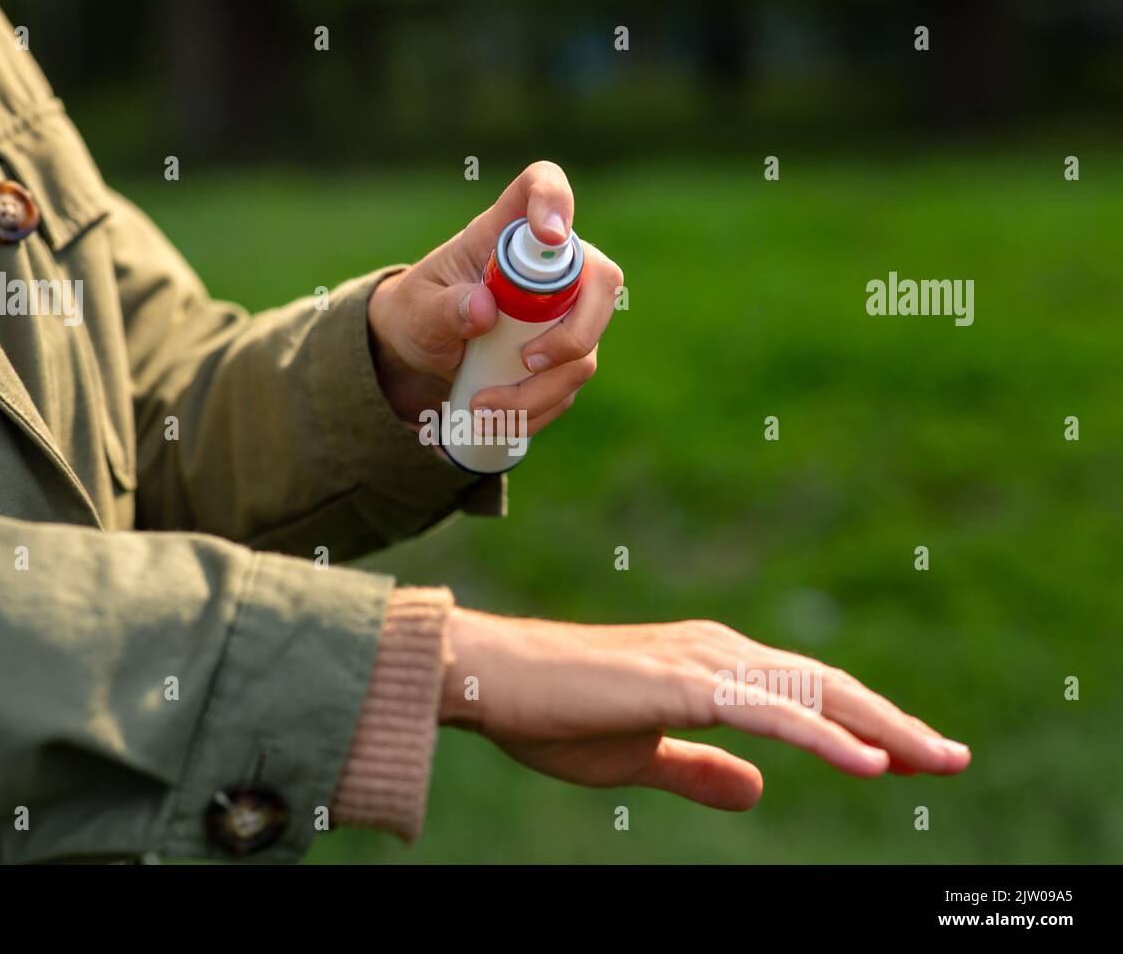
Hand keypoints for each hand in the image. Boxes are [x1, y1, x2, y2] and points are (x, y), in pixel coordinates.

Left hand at [367, 161, 623, 426]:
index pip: (543, 185)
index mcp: (505, 232)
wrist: (419, 354)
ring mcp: (563, 312)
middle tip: (527, 362)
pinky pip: (570, 385)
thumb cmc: (417, 312)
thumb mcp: (417, 310)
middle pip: (600, 279)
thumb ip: (444, 307)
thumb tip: (483, 309)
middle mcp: (547, 268)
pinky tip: (496, 418)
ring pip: (586, 349)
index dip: (555, 201)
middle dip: (574, 332)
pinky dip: (535, 408)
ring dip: (540, 388)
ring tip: (483, 407)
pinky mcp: (563, 355)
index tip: (549, 235)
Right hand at [441, 608, 969, 809]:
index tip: (916, 758)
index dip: (866, 725)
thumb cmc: (554, 714)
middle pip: (828, 688)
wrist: (489, 678)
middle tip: (954, 760)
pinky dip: (826, 737)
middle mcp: (720, 652)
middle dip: (896, 724)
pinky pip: (770, 713)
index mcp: (713, 667)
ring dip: (881, 727)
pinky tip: (869, 763)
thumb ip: (699, 770)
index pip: (808, 696)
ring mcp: (703, 661)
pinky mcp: (682, 682)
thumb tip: (759, 792)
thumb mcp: (640, 757)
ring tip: (935, 760)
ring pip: (812, 694)